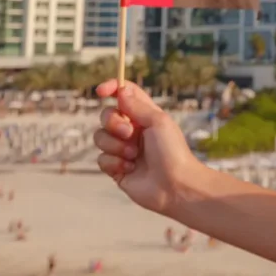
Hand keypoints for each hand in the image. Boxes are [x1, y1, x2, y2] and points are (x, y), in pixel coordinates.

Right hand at [93, 80, 201, 213]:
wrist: (175, 186)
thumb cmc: (172, 152)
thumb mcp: (158, 121)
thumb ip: (137, 105)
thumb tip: (121, 90)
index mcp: (145, 116)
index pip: (124, 95)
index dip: (112, 88)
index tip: (100, 91)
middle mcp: (132, 131)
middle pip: (106, 115)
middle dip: (113, 123)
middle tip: (129, 133)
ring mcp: (123, 149)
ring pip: (100, 137)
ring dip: (115, 146)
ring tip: (133, 156)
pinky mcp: (116, 168)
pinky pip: (101, 159)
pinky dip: (114, 163)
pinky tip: (130, 169)